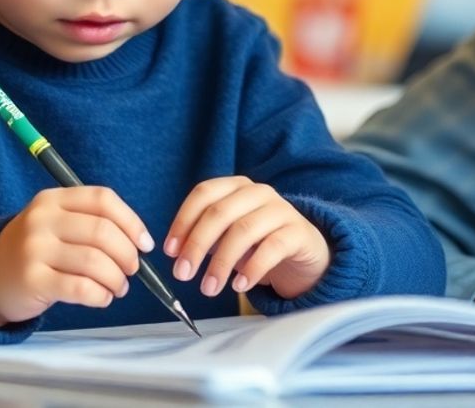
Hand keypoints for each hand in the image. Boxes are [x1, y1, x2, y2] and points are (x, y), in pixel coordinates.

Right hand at [0, 186, 153, 327]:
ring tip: (118, 287)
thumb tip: (139, 243)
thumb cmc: (34, 251)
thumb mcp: (54, 224)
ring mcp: (34, 250)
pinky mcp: (32, 281)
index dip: (131, 221)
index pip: (103, 200)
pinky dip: (100, 295)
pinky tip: (102, 298)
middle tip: (132, 270)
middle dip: (128, 254)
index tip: (145, 243)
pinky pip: (80, 287)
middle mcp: (42, 220)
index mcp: (52, 199)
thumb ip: (91, 223)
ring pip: (95, 261)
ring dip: (116, 278)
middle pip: (103, 232)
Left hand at [164, 176, 329, 299]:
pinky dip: (252, 269)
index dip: (183, 221)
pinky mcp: (298, 232)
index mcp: (236, 187)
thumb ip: (204, 237)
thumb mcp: (229, 235)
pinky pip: (272, 248)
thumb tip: (175, 253)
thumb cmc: (258, 242)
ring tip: (209, 288)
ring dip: (220, 262)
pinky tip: (239, 286)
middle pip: (220, 212)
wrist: (304, 250)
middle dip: (196, 245)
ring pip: (243, 230)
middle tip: (183, 275)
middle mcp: (258, 192)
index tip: (170, 251)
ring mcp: (280, 209)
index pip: (204, 193)